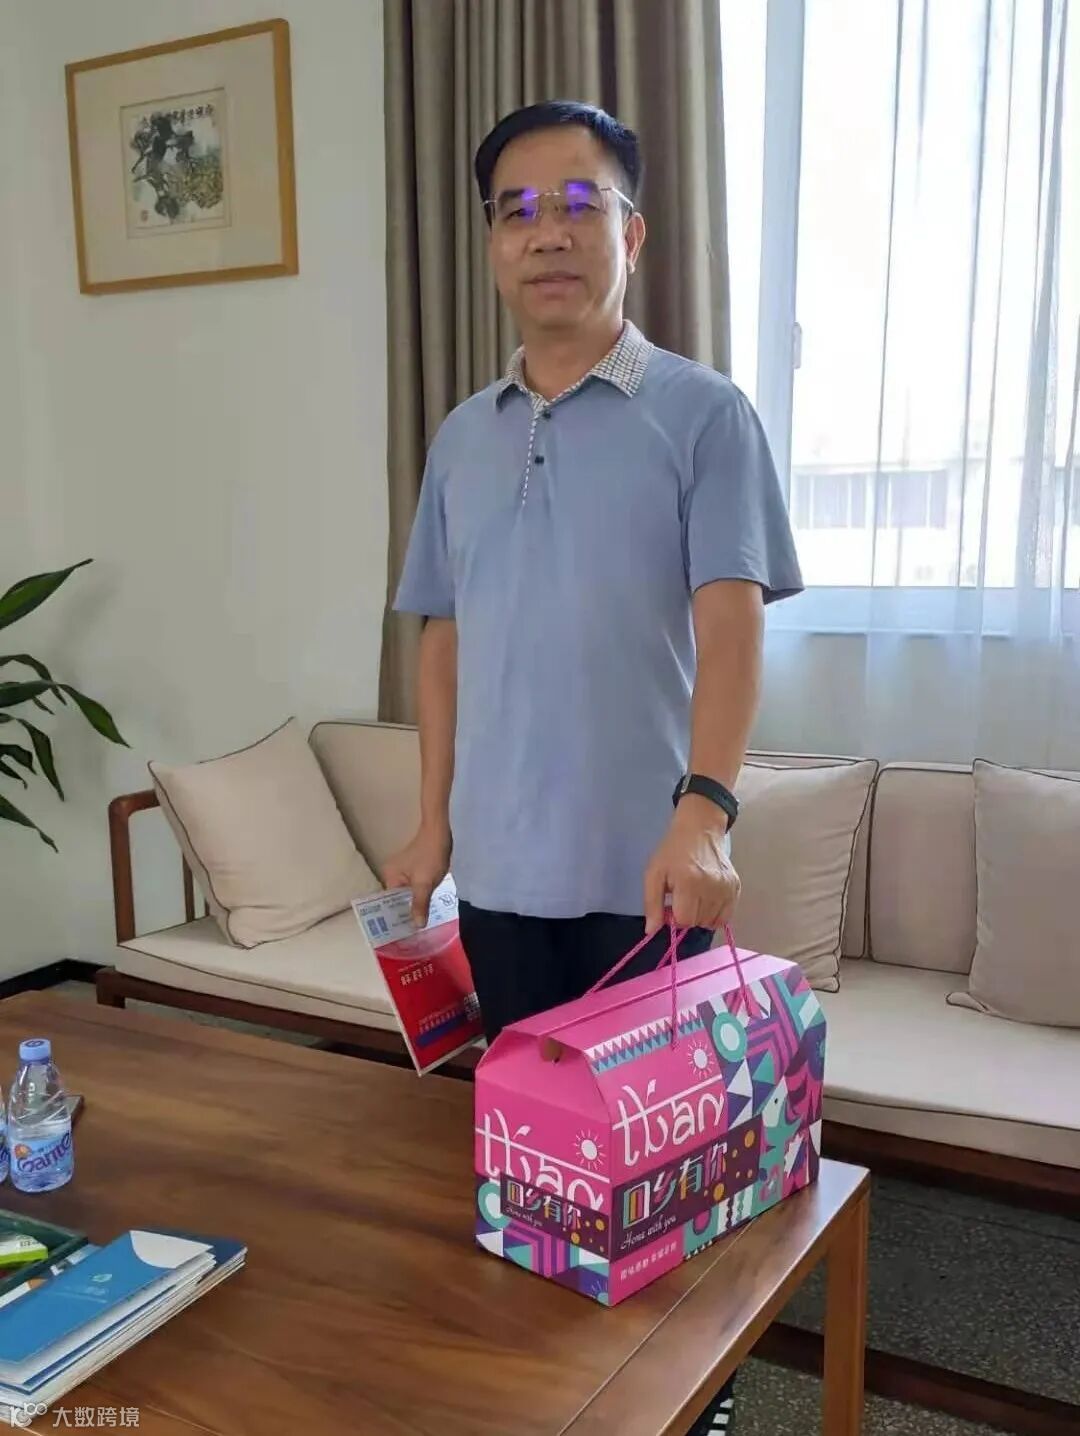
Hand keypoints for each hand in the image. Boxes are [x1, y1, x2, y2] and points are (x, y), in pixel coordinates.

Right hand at [382, 822, 451, 927]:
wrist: (442, 832)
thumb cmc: (430, 856)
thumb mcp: (425, 884)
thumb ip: (419, 905)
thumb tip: (416, 926)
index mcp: (389, 876)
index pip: (388, 903)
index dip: (395, 918)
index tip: (402, 935)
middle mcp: (392, 874)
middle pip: (397, 900)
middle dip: (406, 914)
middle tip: (413, 935)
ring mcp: (404, 871)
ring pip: (407, 895)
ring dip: (415, 906)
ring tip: (420, 926)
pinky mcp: (415, 869)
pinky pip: (415, 888)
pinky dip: (420, 897)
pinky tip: (427, 909)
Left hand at [643, 796, 740, 934]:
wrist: (699, 829)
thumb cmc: (672, 852)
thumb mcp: (653, 874)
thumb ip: (652, 904)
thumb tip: (651, 931)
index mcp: (688, 882)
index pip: (684, 920)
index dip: (674, 916)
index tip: (670, 904)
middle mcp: (711, 886)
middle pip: (698, 922)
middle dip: (687, 915)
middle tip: (682, 898)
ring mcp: (726, 887)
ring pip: (712, 922)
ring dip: (701, 915)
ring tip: (695, 897)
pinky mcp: (736, 887)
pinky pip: (726, 916)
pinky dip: (715, 914)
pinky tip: (707, 900)